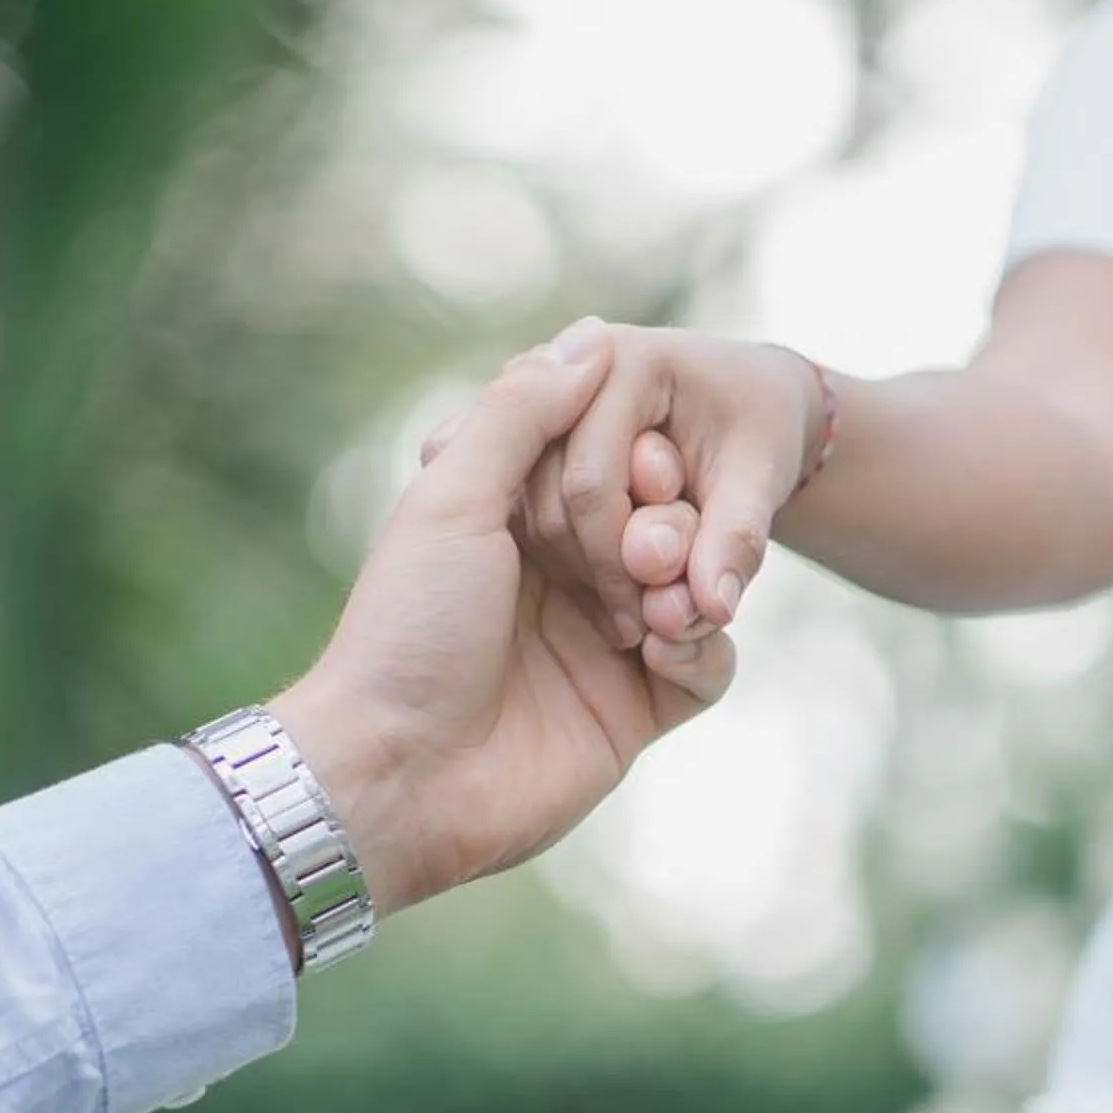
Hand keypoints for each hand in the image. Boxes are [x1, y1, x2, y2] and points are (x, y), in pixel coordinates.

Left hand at [265, 321, 734, 920]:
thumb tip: (591, 338)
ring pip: (695, 584)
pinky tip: (663, 654)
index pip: (610, 457)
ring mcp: (607, 643)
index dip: (636, 457)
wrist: (403, 774)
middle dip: (670, 523)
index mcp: (513, 518)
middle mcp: (564, 575)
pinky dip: (702, 650)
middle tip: (644, 552)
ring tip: (658, 609)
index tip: (642, 465)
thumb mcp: (452, 497)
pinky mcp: (640, 709)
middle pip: (663, 516)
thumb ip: (521, 412)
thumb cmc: (411, 630)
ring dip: (690, 583)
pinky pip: (709, 663)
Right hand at [504, 325, 824, 643]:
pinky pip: (530, 516)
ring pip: (533, 516)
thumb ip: (737, 539)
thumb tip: (714, 609)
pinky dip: (569, 562)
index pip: (591, 483)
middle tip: (642, 625)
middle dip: (599, 572)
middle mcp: (565, 372)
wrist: (750, 403)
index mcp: (622, 359)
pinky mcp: (533, 441)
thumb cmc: (761, 428)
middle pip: (552, 502)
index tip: (657, 614)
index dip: (621, 560)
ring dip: (581, 575)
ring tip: (634, 609)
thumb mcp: (762, 478)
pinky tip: (609, 592)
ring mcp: (542, 406)